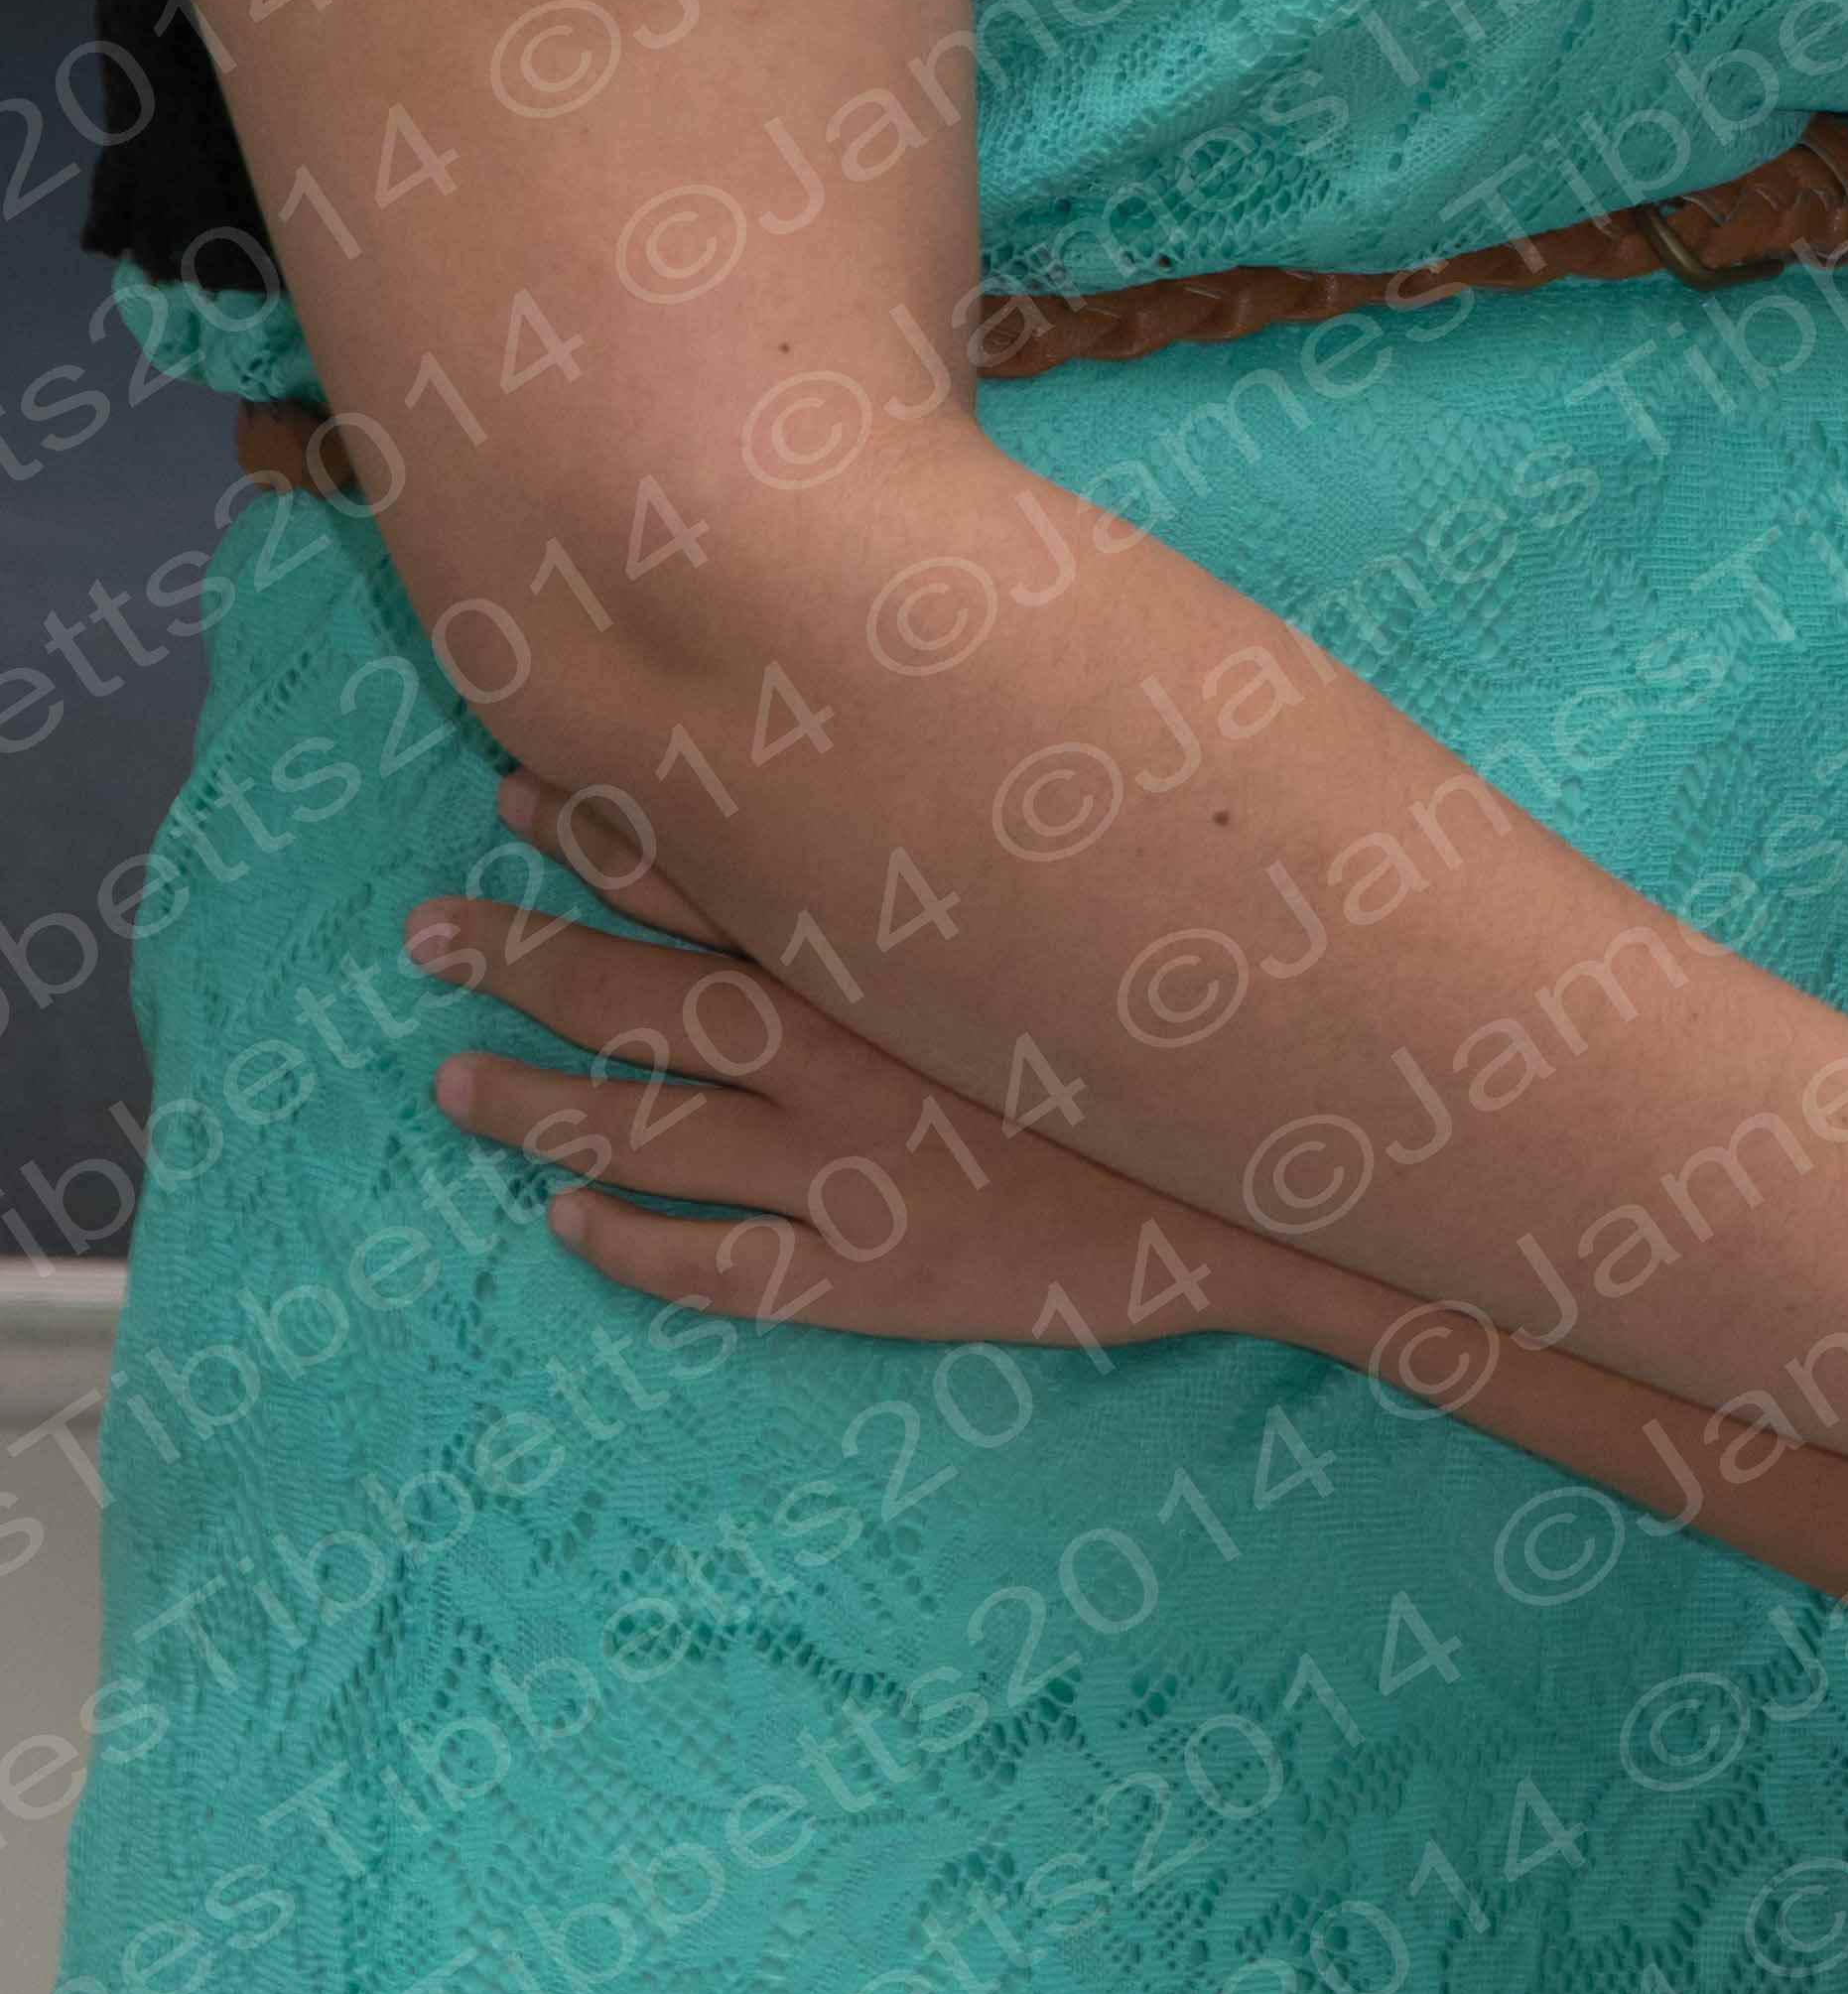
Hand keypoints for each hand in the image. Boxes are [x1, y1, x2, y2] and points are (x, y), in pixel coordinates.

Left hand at [407, 770, 1325, 1355]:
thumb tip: (919, 719)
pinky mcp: (870, 1274)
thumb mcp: (1092, 881)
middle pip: (641, 993)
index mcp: (885, 942)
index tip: (514, 787)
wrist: (1275, 1183)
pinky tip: (571, 1235)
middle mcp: (839, 1046)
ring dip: (539, 1107)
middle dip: (523, 954)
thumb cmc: (1194, 1016)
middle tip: (425, 932)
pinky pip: (717, 1267)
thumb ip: (995, 817)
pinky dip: (632, 1250)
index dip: (601, 826)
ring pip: (646, 1132)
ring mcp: (846, 1168)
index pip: (710, 862)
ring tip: (454, 1088)